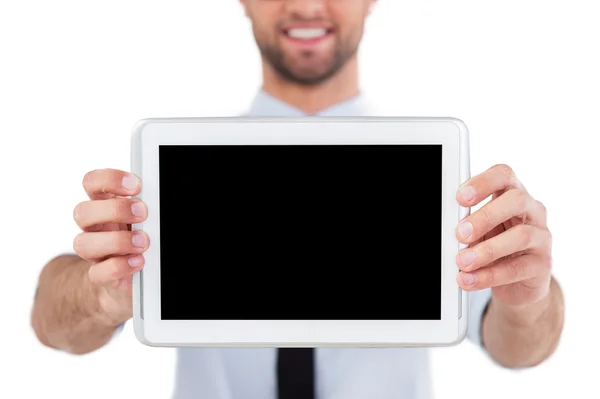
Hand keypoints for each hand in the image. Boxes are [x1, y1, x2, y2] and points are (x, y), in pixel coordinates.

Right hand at [72, 168, 147, 324]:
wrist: (130, 282)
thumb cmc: (138, 240)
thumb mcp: (145, 219)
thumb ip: (148, 206)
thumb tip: (162, 198)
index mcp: (104, 206)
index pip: (92, 182)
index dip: (109, 179)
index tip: (136, 185)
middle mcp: (95, 227)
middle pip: (82, 211)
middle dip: (115, 210)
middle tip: (142, 213)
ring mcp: (95, 253)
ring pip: (82, 243)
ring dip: (117, 241)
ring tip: (143, 242)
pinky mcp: (101, 277)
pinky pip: (97, 273)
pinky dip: (119, 267)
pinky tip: (139, 262)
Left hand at [455, 164, 552, 306]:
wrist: (518, 284)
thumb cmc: (495, 247)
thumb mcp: (479, 232)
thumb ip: (468, 226)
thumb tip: (450, 230)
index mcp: (511, 195)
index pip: (503, 175)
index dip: (482, 183)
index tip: (460, 198)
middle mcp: (532, 211)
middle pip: (516, 200)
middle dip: (486, 216)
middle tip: (460, 233)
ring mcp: (541, 237)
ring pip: (521, 236)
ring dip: (486, 250)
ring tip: (462, 262)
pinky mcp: (542, 264)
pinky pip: (517, 268)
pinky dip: (490, 275)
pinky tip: (469, 279)